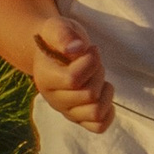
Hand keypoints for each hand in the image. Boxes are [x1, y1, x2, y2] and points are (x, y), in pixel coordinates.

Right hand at [28, 12, 114, 130]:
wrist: (54, 50)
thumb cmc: (58, 38)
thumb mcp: (58, 27)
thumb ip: (64, 35)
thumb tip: (77, 48)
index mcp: (45, 78)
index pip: (73, 80)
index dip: (90, 62)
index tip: (90, 49)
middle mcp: (53, 99)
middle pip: (89, 95)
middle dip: (98, 73)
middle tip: (93, 62)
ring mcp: (67, 111)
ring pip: (96, 113)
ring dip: (105, 92)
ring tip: (97, 78)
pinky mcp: (79, 117)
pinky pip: (99, 126)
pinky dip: (108, 110)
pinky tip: (104, 93)